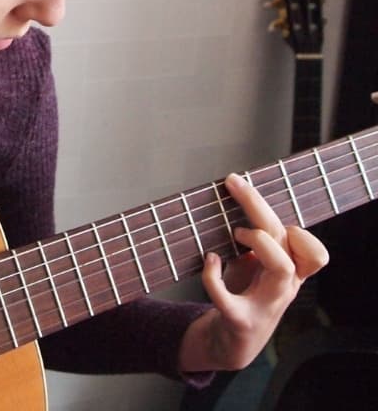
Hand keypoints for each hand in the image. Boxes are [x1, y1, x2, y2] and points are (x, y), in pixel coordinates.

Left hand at [178, 173, 328, 371]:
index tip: (269, 214)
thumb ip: (259, 238)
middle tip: (235, 183)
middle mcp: (283, 287)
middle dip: (260, 207)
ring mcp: (265, 304)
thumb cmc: (247, 294)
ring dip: (258, 241)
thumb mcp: (257, 264)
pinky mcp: (239, 319)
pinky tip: (210, 260)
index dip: (300, 232)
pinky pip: (227, 298)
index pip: (315, 252)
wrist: (233, 342)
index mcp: (290, 273)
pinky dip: (214, 275)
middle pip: (288, 241)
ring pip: (281, 267)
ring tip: (236, 233)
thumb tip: (239, 191)